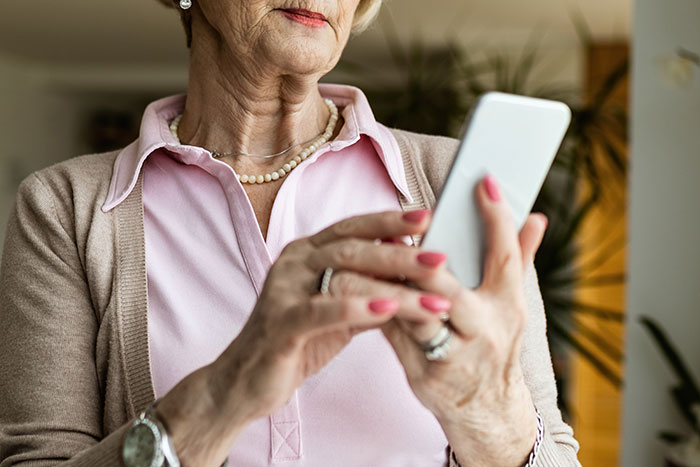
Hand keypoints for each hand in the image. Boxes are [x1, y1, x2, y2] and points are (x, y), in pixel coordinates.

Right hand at [156, 210, 451, 465]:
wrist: (246, 381)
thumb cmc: (298, 341)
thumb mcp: (338, 310)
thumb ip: (367, 287)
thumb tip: (412, 269)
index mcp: (305, 253)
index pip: (352, 227)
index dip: (389, 221)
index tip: (427, 217)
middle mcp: (292, 263)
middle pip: (352, 247)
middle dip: (400, 251)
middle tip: (442, 257)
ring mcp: (283, 291)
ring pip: (343, 275)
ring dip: (394, 283)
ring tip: (433, 291)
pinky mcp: (279, 324)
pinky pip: (322, 311)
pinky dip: (358, 307)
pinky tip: (391, 308)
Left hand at [381, 175, 547, 466]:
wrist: (486, 413)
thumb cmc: (494, 347)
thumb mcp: (511, 306)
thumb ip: (517, 260)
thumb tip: (536, 217)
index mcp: (509, 308)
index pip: (505, 257)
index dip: (496, 218)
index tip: (484, 182)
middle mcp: (486, 333)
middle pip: (447, 287)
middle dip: (423, 259)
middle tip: (404, 228)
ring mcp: (455, 358)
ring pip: (415, 311)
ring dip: (392, 281)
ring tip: (376, 251)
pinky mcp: (425, 375)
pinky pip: (395, 334)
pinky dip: (380, 307)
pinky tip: (365, 285)